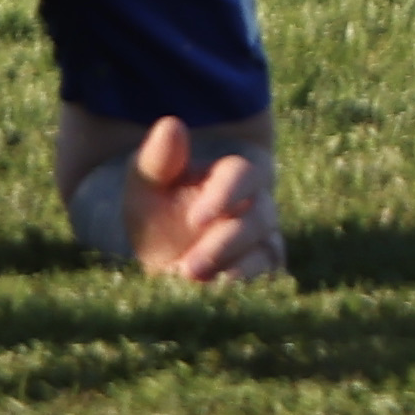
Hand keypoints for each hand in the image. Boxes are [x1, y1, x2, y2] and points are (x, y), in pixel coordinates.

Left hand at [99, 114, 283, 286]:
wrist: (157, 254)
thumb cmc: (154, 209)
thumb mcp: (145, 184)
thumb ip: (157, 158)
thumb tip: (173, 124)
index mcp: (229, 175)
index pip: (242, 174)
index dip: (226, 194)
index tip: (197, 218)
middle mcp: (255, 203)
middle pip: (259, 215)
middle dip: (225, 242)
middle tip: (190, 266)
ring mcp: (264, 236)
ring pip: (266, 248)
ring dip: (233, 266)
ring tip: (193, 279)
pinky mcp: (266, 266)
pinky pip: (269, 274)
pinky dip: (247, 282)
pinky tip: (220, 290)